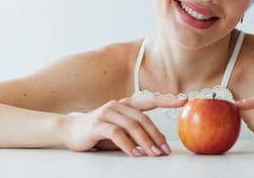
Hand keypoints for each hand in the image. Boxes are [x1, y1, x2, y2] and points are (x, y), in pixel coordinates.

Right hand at [64, 94, 186, 156]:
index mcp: (126, 104)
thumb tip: (158, 144)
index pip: (151, 100)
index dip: (168, 99)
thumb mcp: (120, 130)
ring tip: (154, 154)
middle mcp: (118, 105)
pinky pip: (117, 134)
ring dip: (145, 141)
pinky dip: (128, 145)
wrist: (69, 131)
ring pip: (132, 126)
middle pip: (143, 118)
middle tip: (165, 149)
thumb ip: (136, 132)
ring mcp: (107, 112)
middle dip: (156, 135)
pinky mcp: (97, 124)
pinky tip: (135, 154)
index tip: (185, 99)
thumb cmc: (98, 132)